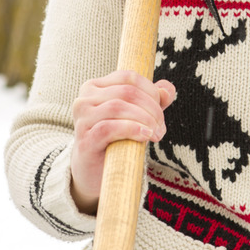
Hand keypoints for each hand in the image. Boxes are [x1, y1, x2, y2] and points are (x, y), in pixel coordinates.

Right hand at [69, 71, 175, 214]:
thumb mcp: (139, 116)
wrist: (95, 172)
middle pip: (127, 92)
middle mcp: (84, 99)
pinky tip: (145, 136)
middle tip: (161, 127)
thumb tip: (168, 89)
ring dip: (145, 119)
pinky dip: (132, 129)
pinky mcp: (84, 141)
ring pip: (118, 106)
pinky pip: (109, 128)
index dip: (151, 91)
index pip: (128, 77)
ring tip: (156, 134)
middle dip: (151, 108)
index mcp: (95, 87)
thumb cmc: (117, 140)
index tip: (162, 109)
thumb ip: (155, 100)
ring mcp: (82, 120)